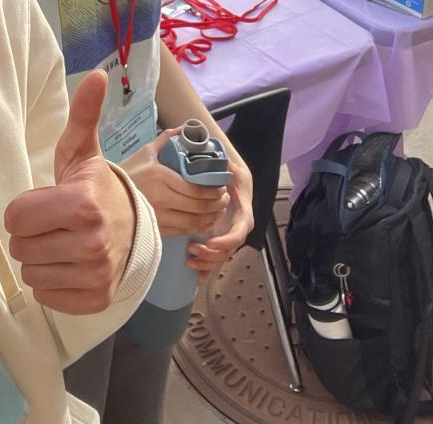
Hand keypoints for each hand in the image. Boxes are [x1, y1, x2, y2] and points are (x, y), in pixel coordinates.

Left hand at [4, 70, 134, 314]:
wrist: (134, 229)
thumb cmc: (97, 188)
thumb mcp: (84, 152)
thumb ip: (83, 116)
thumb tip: (97, 74)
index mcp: (83, 204)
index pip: (15, 218)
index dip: (25, 209)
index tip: (47, 202)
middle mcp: (91, 243)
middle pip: (20, 247)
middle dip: (32, 234)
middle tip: (56, 223)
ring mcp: (94, 275)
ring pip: (30, 274)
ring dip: (41, 259)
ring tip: (63, 243)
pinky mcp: (94, 300)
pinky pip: (45, 296)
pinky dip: (53, 282)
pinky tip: (70, 265)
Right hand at [122, 131, 230, 236]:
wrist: (106, 197)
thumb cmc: (128, 172)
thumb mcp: (146, 152)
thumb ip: (167, 139)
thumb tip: (186, 128)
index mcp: (161, 177)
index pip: (196, 188)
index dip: (214, 190)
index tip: (222, 186)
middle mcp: (162, 199)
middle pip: (198, 205)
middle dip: (217, 202)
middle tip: (224, 197)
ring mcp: (159, 216)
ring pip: (194, 221)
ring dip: (211, 216)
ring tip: (219, 209)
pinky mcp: (157, 229)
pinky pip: (184, 231)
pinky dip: (199, 227)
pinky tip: (205, 221)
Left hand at [186, 159, 253, 281]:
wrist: (231, 173)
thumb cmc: (228, 168)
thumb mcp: (228, 163)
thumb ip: (223, 161)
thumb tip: (216, 154)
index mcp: (243, 212)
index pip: (239, 232)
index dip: (226, 241)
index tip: (210, 242)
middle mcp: (237, 227)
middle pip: (229, 250)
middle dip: (212, 255)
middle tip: (192, 250)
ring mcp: (228, 234)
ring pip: (221, 257)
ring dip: (207, 263)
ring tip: (189, 260)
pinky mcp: (219, 238)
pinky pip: (215, 258)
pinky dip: (206, 270)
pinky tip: (196, 279)